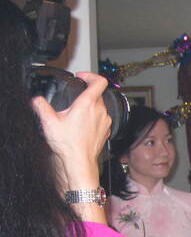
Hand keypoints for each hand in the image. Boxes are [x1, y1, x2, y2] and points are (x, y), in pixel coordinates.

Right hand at [32, 72, 110, 191]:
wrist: (80, 161)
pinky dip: (94, 117)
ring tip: (76, 112)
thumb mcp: (49, 121)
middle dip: (86, 92)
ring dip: (90, 106)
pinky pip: (102, 118)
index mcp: (88, 104)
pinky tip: (82, 124)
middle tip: (75, 96)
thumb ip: (42, 106)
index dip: (90, 75)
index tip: (81, 76)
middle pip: (98, 93)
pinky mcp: (107, 130)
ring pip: (101, 106)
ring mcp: (105, 121)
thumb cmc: (68, 144)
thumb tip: (37, 100)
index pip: (99, 81)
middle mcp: (100, 111)